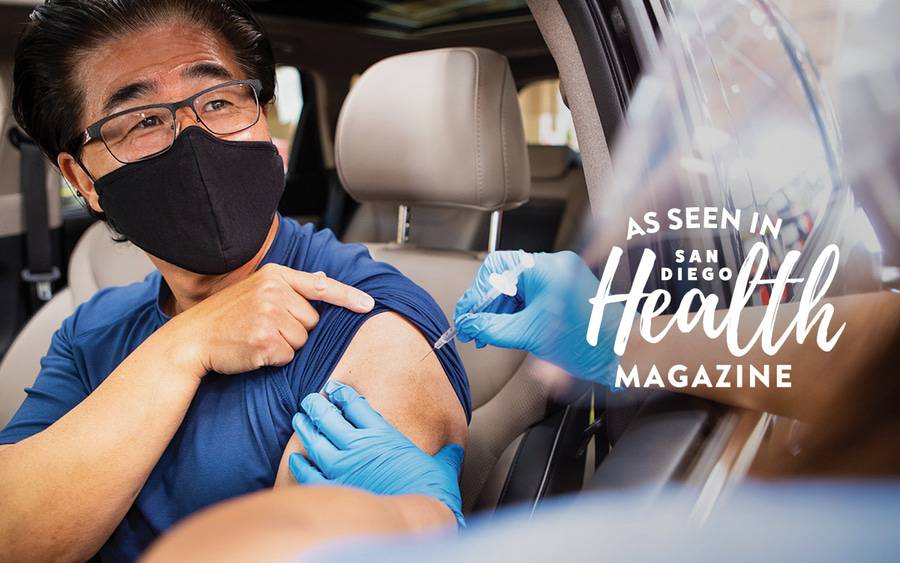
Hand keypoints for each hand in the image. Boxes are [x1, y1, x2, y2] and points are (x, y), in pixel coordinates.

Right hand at [170, 263, 374, 375]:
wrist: (191, 340)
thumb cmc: (225, 317)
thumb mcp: (256, 289)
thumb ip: (289, 286)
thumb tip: (322, 278)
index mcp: (274, 275)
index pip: (322, 286)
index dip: (349, 297)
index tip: (369, 305)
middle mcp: (273, 292)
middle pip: (313, 320)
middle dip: (295, 329)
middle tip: (263, 327)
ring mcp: (268, 316)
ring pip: (303, 341)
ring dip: (285, 346)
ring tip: (256, 338)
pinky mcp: (264, 341)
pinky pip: (288, 356)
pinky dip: (274, 359)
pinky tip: (253, 351)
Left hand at [289, 381, 464, 528]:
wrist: (416, 518)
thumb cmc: (430, 492)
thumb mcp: (442, 467)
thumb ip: (446, 456)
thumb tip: (455, 451)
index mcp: (383, 434)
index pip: (356, 405)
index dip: (343, 394)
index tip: (335, 389)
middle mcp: (359, 445)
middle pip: (329, 417)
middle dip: (317, 406)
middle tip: (309, 400)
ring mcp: (343, 466)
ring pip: (315, 440)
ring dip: (305, 428)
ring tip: (299, 419)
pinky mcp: (334, 488)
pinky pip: (309, 473)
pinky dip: (300, 465)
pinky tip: (296, 458)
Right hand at [454, 250, 622, 386]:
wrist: (618, 352)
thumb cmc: (588, 343)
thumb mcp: (529, 336)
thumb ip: (492, 328)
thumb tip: (469, 324)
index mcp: (546, 269)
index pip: (496, 268)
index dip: (476, 292)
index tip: (467, 314)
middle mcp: (554, 265)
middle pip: (504, 277)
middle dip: (487, 304)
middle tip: (474, 326)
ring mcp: (560, 275)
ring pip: (515, 286)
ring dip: (500, 309)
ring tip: (489, 333)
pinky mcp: (563, 286)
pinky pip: (530, 292)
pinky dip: (516, 310)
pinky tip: (507, 327)